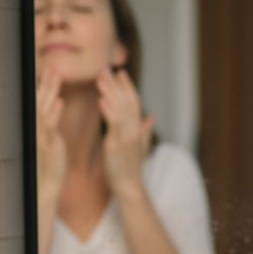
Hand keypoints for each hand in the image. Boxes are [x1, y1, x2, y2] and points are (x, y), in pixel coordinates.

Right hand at [36, 67, 67, 197]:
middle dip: (46, 83)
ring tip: (55, 75)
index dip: (44, 86)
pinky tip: (59, 101)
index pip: (40, 103)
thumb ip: (52, 120)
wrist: (45, 187)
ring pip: (43, 109)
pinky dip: (53, 113)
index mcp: (39, 128)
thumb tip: (56, 102)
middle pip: (39, 101)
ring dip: (49, 91)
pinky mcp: (47, 147)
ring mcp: (40, 137)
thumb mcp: (50, 139)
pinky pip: (49, 127)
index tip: (49, 69)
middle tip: (52, 66)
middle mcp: (36, 130)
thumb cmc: (49, 164)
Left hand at [96, 67, 154, 197]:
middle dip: (116, 84)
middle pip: (127, 101)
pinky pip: (113, 125)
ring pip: (120, 109)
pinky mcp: (117, 145)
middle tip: (106, 69)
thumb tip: (152, 117)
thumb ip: (145, 128)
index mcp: (138, 128)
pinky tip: (101, 101)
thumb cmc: (131, 166)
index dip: (128, 86)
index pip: (135, 102)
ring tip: (100, 79)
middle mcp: (134, 130)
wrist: (129, 185)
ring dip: (110, 92)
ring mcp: (127, 137)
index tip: (121, 72)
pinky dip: (108, 111)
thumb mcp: (140, 144)